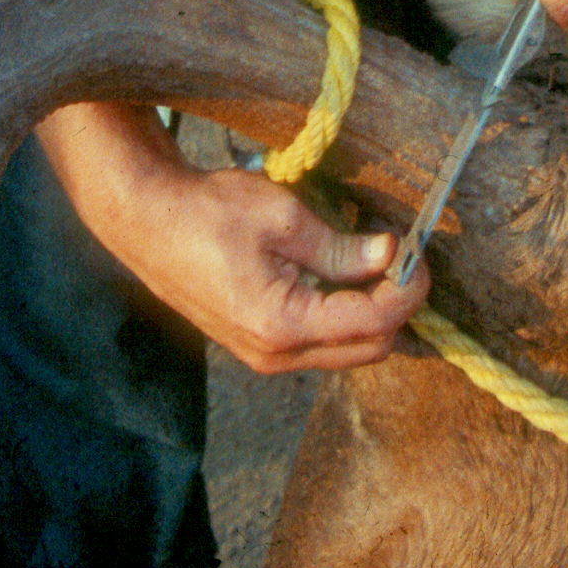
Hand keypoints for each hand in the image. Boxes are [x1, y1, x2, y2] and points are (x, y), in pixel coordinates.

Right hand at [37, 104, 427, 373]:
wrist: (147, 220)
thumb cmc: (209, 211)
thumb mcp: (282, 217)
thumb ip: (339, 247)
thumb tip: (390, 255)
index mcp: (283, 326)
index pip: (373, 323)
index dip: (408, 290)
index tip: (420, 253)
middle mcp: (276, 357)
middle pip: (367, 350)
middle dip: (396, 307)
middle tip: (405, 257)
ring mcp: (264, 357)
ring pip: (344, 351)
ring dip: (371, 313)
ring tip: (378, 260)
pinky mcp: (256, 346)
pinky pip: (318, 344)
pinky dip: (342, 316)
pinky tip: (344, 274)